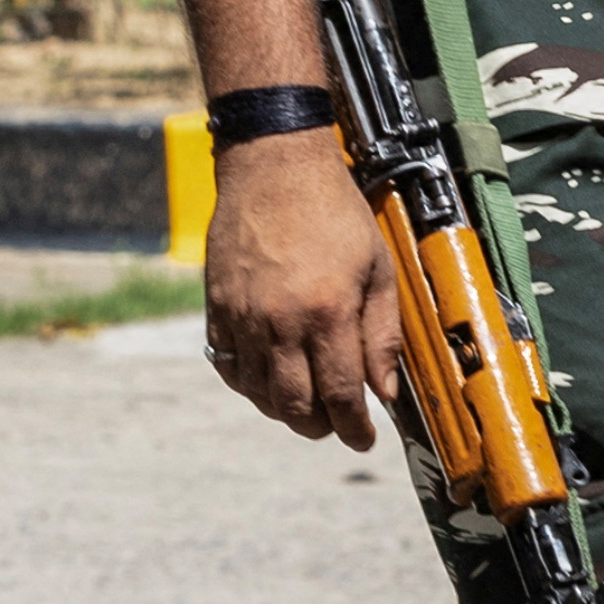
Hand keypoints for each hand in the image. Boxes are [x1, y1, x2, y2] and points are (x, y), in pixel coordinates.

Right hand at [202, 133, 404, 447]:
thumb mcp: (377, 267)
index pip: (342, 395)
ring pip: (259, 392)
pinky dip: (249, 384)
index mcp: (328, 312)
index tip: (364, 439)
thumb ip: (382, 333)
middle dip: (319, 427)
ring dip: (284, 409)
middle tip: (335, 425)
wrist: (274, 164)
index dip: (355, 428)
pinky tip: (268, 379)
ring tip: (305, 403)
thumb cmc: (332, 210)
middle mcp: (281, 321)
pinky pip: (228, 364)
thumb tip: (385, 391)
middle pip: (295, 405)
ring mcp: (243, 315)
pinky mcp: (218, 305)